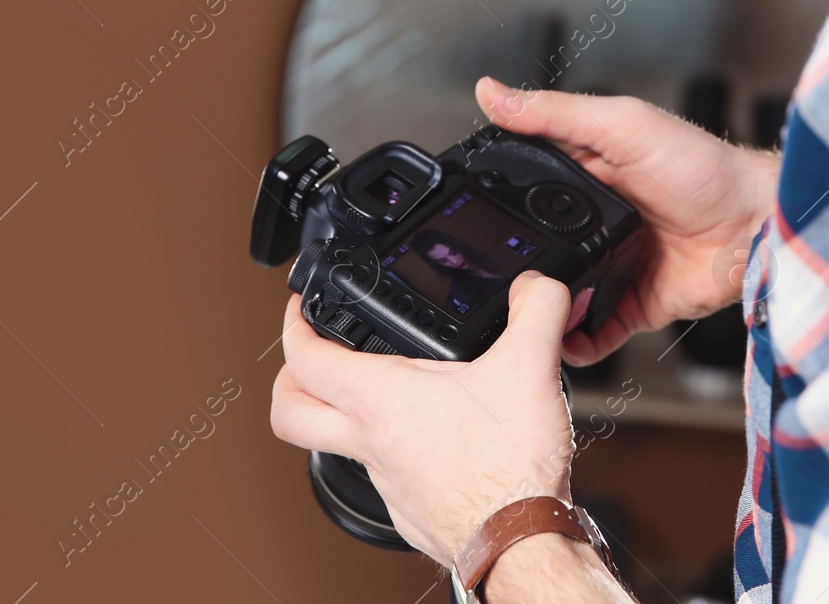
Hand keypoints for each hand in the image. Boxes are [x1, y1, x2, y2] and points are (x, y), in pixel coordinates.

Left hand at [270, 270, 577, 563]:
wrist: (523, 543)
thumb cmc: (510, 469)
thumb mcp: (530, 367)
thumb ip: (536, 311)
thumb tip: (539, 285)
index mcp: (382, 400)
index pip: (305, 358)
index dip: (294, 324)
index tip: (300, 307)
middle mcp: (371, 443)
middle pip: (290, 412)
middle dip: (288, 379)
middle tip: (307, 357)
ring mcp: (386, 482)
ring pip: (337, 445)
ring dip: (343, 416)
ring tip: (375, 392)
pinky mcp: (410, 509)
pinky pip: (382, 474)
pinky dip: (392, 451)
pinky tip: (428, 438)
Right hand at [474, 76, 779, 365]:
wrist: (758, 225)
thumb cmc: (704, 166)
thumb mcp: (621, 124)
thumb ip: (554, 114)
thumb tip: (492, 91)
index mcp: (584, 174)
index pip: (523, 189)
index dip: (494, 203)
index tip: (462, 217)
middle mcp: (593, 222)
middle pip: (535, 249)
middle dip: (512, 267)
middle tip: (484, 280)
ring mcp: (612, 266)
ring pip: (558, 295)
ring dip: (540, 309)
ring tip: (521, 317)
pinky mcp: (633, 304)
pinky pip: (593, 332)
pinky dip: (575, 344)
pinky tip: (562, 344)